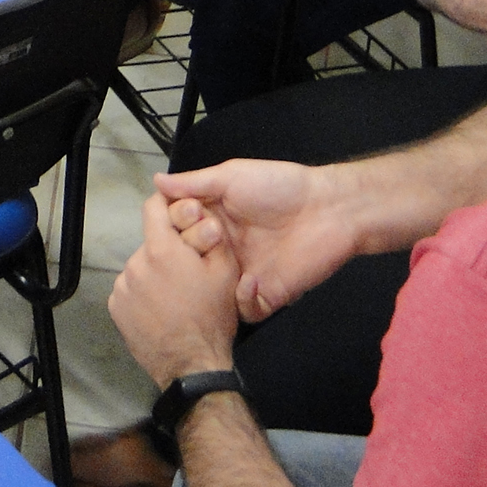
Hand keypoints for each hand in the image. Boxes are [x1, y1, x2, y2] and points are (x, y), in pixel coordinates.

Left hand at [109, 191, 241, 384]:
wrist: (193, 365)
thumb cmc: (212, 317)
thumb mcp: (226, 271)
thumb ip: (211, 234)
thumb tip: (199, 213)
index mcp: (160, 249)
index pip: (154, 207)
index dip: (168, 207)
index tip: (178, 216)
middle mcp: (134, 263)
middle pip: (151, 243)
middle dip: (167, 250)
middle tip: (187, 271)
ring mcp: (122, 287)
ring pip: (140, 267)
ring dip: (154, 274)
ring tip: (174, 296)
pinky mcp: (115, 308)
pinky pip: (130, 289)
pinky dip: (142, 294)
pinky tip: (160, 309)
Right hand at [155, 159, 358, 322]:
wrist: (329, 209)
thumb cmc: (281, 187)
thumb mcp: (232, 176)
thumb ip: (194, 182)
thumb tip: (157, 181)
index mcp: (214, 221)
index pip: (180, 232)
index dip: (172, 228)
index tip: (178, 219)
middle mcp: (224, 250)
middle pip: (190, 264)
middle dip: (187, 257)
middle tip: (201, 241)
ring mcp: (244, 274)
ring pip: (212, 293)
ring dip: (210, 284)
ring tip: (218, 265)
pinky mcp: (266, 295)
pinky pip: (245, 310)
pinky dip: (243, 301)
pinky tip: (250, 280)